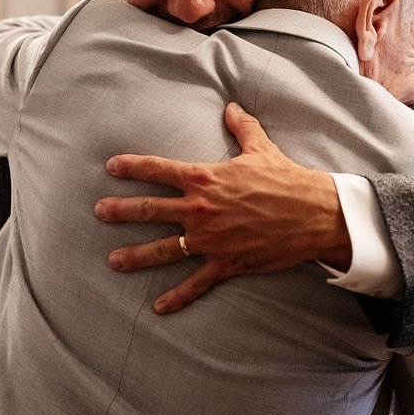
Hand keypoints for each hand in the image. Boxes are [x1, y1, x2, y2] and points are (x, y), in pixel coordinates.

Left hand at [95, 102, 349, 313]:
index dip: (132, 167)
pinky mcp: (225, 263)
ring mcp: (210, 239)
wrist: (314, 213)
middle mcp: (200, 209)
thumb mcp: (261, 147)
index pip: (158, 169)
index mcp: (205, 178)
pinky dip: (177, 297)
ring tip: (113, 261)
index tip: (111, 167)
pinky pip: (195, 283)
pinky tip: (158, 307)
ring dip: (135, 256)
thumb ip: (241, 127)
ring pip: (163, 249)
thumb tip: (231, 107)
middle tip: (99, 213)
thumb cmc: (287, 179)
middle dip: (120, 211)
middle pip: (149, 209)